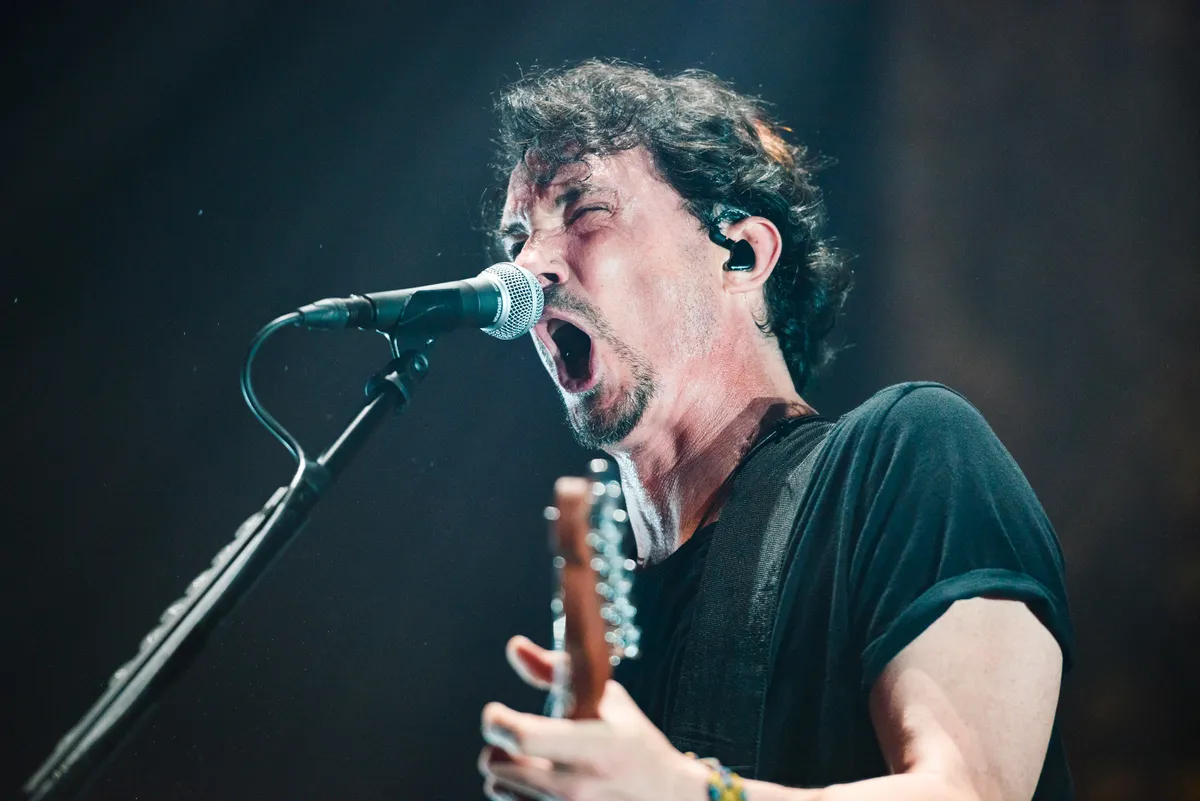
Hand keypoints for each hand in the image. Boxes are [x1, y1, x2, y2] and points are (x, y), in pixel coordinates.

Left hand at [478, 635, 708, 800]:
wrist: (668, 797)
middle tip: (516, 736)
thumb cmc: (635, 743)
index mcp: (594, 746)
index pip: (523, 737)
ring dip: (507, 771)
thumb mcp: (607, 699)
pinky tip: (538, 782)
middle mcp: (578, 786)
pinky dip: (517, 792)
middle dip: (500, 745)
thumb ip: (555, 671)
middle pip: (498, 766)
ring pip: (498, 788)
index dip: (498, 722)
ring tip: (531, 760)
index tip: (496, 712)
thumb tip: (515, 647)